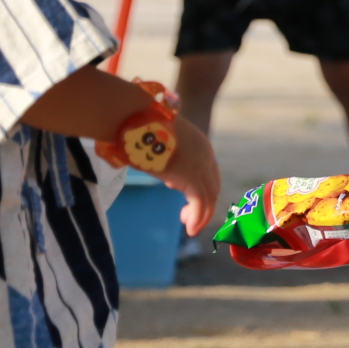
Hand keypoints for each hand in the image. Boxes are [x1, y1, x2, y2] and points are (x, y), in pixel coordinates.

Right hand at [151, 115, 220, 234]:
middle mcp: (206, 154)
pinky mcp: (191, 177)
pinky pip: (200, 204)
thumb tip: (171, 179)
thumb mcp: (163, 145)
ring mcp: (200, 165)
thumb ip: (171, 161)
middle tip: (186, 216)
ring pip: (209, 197)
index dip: (201, 188)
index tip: (185, 199)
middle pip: (213, 186)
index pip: (210, 172)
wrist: (135, 119)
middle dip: (204, 204)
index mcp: (201, 144)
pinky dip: (197, 218)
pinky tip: (190, 228)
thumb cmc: (141, 129)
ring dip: (201, 215)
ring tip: (190, 227)